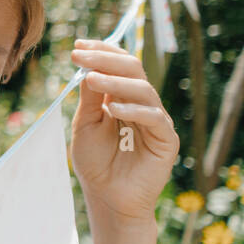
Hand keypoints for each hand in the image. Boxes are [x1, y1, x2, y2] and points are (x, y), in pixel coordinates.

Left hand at [70, 38, 179, 230]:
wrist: (107, 198)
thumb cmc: (96, 163)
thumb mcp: (85, 125)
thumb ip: (90, 99)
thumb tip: (89, 68)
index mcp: (124, 98)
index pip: (119, 66)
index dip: (101, 52)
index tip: (77, 45)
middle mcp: (143, 104)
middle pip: (133, 70)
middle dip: (105, 60)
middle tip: (80, 56)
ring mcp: (156, 121)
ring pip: (143, 90)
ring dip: (115, 82)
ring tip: (91, 79)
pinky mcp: (166, 140)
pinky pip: (154, 118)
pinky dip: (133, 110)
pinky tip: (113, 110)